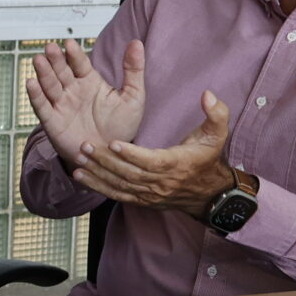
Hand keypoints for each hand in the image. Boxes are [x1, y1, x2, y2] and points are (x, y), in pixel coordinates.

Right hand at [26, 38, 147, 166]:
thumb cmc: (121, 128)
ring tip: (38, 60)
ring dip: (43, 73)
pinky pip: (42, 107)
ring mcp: (61, 106)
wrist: (110, 157)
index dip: (74, 54)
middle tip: (50, 47)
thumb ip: (134, 70)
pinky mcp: (52, 122)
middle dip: (55, 59)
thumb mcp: (134, 98)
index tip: (69, 44)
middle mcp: (72, 91)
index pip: (79, 64)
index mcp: (90, 82)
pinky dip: (35, 96)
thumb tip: (136, 42)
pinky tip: (31, 83)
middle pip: (61, 71)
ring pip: (49, 86)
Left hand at [74, 90, 236, 213]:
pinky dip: (98, 187)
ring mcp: (150, 194)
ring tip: (78, 159)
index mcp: (176, 164)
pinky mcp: (142, 200)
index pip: (151, 161)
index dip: (131, 154)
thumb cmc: (208, 158)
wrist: (209, 192)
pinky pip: (117, 195)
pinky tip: (81, 177)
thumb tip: (207, 94)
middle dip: (105, 161)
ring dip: (97, 173)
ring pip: (120, 185)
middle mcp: (161, 182)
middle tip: (86, 146)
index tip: (113, 142)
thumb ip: (216, 113)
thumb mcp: (217, 134)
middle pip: (129, 174)